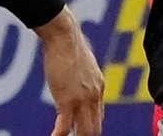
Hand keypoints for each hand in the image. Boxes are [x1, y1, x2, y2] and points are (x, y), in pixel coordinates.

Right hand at [36, 8, 103, 135]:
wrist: (63, 35)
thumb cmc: (68, 42)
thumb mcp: (82, 61)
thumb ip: (81, 74)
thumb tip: (74, 75)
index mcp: (98, 85)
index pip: (98, 115)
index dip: (90, 126)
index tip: (82, 130)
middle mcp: (93, 95)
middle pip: (95, 128)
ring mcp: (81, 99)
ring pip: (84, 131)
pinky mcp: (66, 100)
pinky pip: (64, 127)